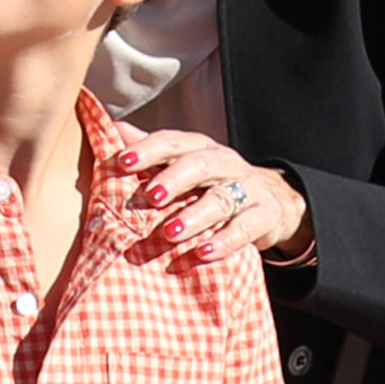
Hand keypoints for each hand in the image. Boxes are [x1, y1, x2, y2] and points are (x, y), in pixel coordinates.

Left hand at [124, 128, 309, 262]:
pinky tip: (204, 253)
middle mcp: (225, 163)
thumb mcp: (185, 165)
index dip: (148, 150)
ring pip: (222, 198)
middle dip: (175, 179)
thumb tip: (111, 130)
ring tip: (171, 232)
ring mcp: (248, 188)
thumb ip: (152, 153)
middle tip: (151, 196)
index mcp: (200, 148)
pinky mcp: (265, 214)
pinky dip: (225, 240)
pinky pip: (246, 227)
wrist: (272, 202)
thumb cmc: (213, 184)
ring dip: (195, 215)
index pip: (173, 142)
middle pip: (200, 164)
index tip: (122, 162)